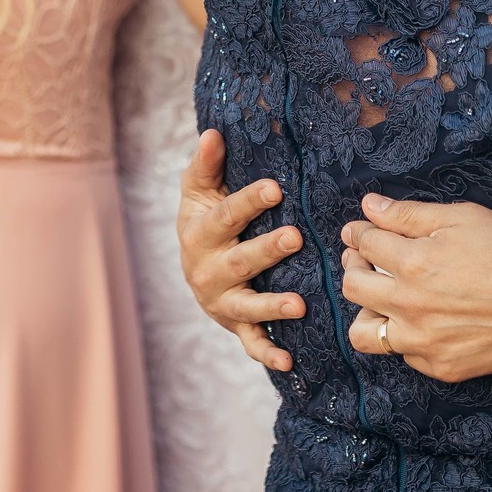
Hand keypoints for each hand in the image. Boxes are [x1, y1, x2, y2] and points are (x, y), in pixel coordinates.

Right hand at [177, 129, 305, 373]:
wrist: (192, 264)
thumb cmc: (204, 217)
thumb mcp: (198, 189)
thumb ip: (207, 163)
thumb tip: (213, 132)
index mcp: (199, 233)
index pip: (225, 216)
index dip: (248, 202)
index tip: (275, 187)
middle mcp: (206, 270)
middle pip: (239, 261)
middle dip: (267, 251)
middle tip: (295, 236)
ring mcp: (221, 301)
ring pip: (246, 304)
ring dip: (272, 305)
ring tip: (299, 303)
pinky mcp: (234, 324)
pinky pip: (251, 341)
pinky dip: (267, 352)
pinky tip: (289, 359)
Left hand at [341, 194, 491, 381]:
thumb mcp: (464, 218)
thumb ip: (411, 214)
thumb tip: (371, 206)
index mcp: (414, 263)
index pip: (364, 244)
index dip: (358, 232)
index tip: (360, 230)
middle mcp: (411, 306)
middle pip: (353, 287)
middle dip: (353, 265)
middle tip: (366, 258)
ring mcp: (424, 343)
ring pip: (364, 333)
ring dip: (367, 310)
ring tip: (385, 296)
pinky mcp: (442, 367)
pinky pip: (403, 355)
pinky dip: (403, 336)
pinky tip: (421, 320)